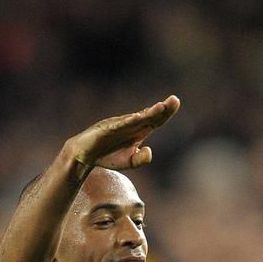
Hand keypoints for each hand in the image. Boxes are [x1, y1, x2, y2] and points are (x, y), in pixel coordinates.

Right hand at [66, 95, 180, 171]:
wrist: (86, 155)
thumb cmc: (109, 156)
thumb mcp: (130, 162)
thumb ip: (141, 159)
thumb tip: (149, 150)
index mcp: (139, 131)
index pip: (156, 120)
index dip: (167, 113)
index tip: (176, 103)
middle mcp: (130, 125)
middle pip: (150, 115)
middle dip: (163, 108)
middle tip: (175, 99)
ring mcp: (118, 125)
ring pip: (136, 118)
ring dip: (148, 113)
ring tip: (160, 107)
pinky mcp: (106, 128)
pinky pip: (119, 124)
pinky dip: (128, 121)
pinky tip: (137, 118)